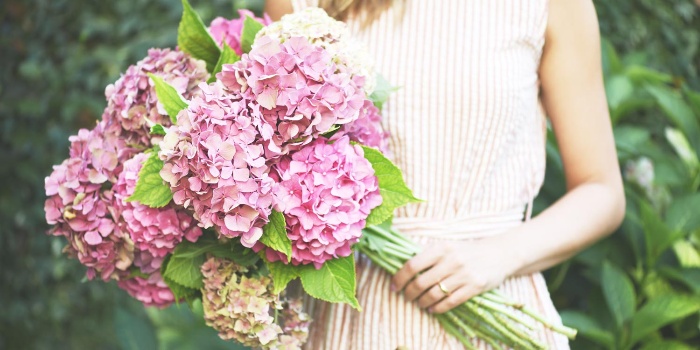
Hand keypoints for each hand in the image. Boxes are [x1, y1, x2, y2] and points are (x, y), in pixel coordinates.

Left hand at [391, 238, 518, 313]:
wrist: (499, 253)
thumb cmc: (467, 250)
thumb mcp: (447, 246)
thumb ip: (429, 255)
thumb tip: (404, 269)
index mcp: (441, 248)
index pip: (413, 265)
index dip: (400, 278)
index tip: (394, 286)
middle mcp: (451, 260)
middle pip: (421, 282)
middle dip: (409, 293)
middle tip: (406, 297)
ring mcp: (463, 274)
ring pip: (434, 294)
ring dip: (422, 302)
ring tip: (419, 303)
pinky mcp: (474, 287)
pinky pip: (450, 302)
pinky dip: (438, 308)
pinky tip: (432, 309)